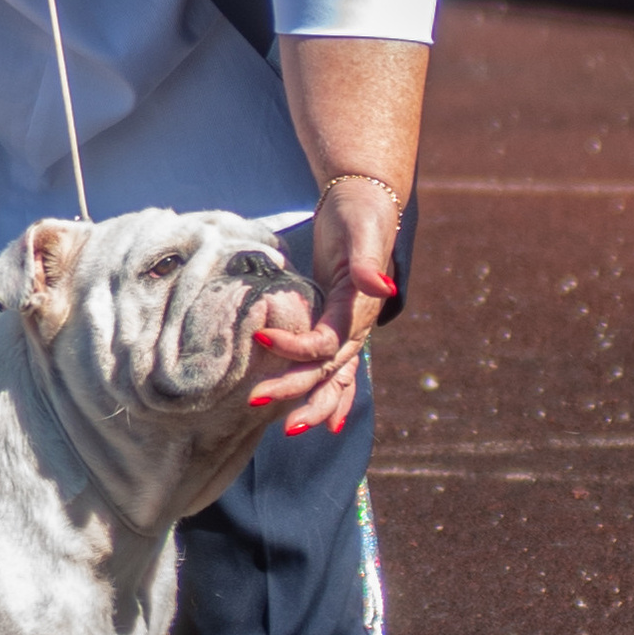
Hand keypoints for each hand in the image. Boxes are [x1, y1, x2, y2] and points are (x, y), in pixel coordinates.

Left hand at [244, 178, 401, 436]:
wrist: (364, 204)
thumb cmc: (359, 216)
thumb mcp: (362, 232)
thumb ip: (367, 262)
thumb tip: (378, 286)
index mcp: (359, 310)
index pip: (326, 342)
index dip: (295, 347)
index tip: (261, 337)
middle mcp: (357, 327)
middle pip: (325, 370)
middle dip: (293, 389)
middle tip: (254, 400)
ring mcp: (350, 329)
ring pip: (333, 378)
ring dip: (312, 403)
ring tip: (285, 430)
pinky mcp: (338, 324)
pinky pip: (339, 369)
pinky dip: (336, 396)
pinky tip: (328, 422)